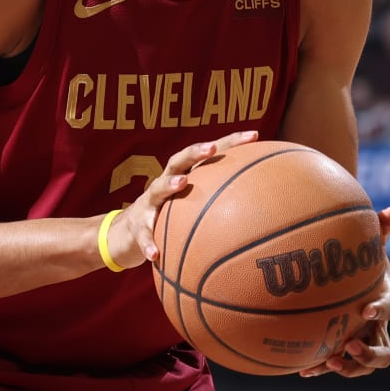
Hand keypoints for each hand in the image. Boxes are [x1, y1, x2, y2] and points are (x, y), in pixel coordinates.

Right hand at [102, 131, 259, 269]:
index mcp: (183, 178)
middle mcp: (164, 184)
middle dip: (196, 152)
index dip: (230, 143)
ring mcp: (147, 204)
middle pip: (179, 160)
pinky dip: (149, 243)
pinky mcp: (136, 226)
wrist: (126, 235)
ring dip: (169, 184)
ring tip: (182, 182)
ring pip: (157, 189)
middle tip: (212, 148)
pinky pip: (143, 234)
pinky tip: (156, 255)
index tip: (254, 136)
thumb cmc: (168, 220)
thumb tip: (263, 215)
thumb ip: (219, 207)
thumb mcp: (192, 210)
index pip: (208, 154)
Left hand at [301, 207, 389, 377]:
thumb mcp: (370, 243)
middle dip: (369, 353)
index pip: (389, 308)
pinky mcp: (341, 348)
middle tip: (350, 345)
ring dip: (348, 367)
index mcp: (384, 300)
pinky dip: (321, 367)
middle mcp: (376, 328)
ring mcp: (359, 341)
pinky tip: (302, 369)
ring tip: (329, 361)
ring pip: (362, 366)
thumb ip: (380, 229)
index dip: (380, 311)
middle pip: (384, 352)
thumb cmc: (363, 259)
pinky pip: (335, 363)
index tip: (365, 310)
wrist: (353, 278)